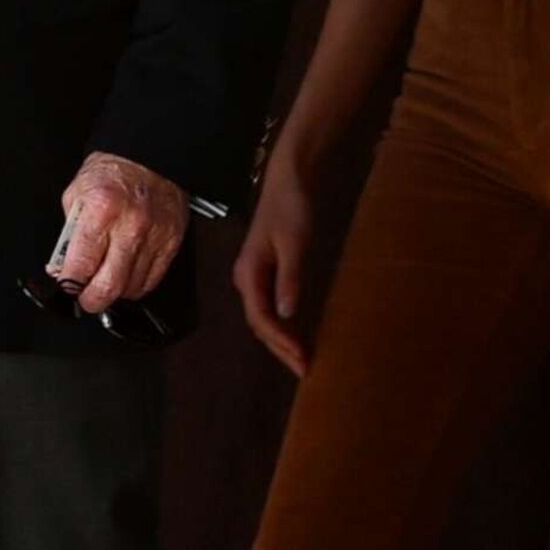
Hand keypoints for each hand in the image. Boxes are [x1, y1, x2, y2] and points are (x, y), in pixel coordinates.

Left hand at [52, 152, 187, 313]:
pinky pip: (152, 280)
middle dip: (91, 300)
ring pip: (131, 289)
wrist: (149, 157)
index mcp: (100, 211)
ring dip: (115, 292)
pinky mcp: (171, 243)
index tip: (66, 287)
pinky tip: (126, 276)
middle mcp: (130, 227)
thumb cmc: (111, 174)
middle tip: (84, 297)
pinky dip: (136, 286)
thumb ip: (68, 235)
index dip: (69, 285)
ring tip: (105, 280)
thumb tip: (63, 267)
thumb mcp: (75, 195)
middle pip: (108, 287)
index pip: (80, 267)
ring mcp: (154, 237)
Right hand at [233, 163, 315, 376]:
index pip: (261, 317)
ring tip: (301, 359)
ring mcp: (254, 275)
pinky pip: (270, 305)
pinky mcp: (266, 270)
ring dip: (280, 339)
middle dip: (280, 348)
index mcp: (248, 272)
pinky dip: (283, 324)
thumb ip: (289, 278)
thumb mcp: (294, 244)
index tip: (301, 359)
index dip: (280, 341)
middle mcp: (246, 278)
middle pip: (260, 322)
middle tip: (304, 370)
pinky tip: (297, 332)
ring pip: (264, 316)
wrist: (289, 180)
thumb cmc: (291, 209)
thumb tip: (287, 313)